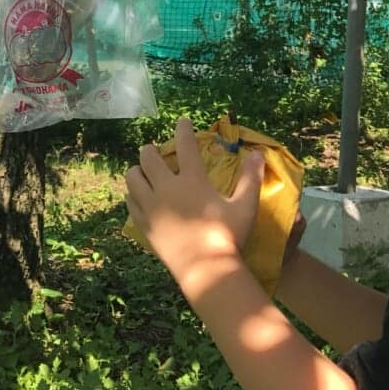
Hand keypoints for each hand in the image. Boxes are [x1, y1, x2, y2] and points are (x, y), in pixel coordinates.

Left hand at [125, 119, 259, 279]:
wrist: (204, 268)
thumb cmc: (228, 235)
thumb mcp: (246, 206)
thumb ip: (251, 178)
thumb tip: (258, 153)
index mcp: (192, 181)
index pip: (185, 147)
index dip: (183, 130)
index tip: (181, 121)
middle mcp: (166, 189)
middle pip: (148, 158)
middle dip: (151, 150)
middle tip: (156, 150)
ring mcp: (151, 207)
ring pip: (132, 178)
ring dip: (137, 170)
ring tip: (144, 171)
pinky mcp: (144, 225)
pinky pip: (130, 202)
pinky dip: (133, 194)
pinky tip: (139, 195)